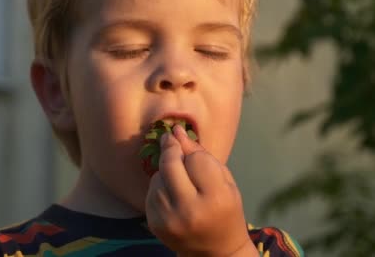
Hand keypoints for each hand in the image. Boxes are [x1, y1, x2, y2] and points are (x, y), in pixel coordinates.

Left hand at [145, 125, 257, 255]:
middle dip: (169, 149)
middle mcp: (190, 210)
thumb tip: (176, 130)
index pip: (196, 160)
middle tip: (169, 140)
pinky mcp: (155, 225)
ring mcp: (170, 219)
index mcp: (216, 198)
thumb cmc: (225, 209)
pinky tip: (170, 193)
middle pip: (170, 165)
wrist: (216, 251)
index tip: (186, 140)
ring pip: (157, 177)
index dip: (191, 149)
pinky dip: (158, 187)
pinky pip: (150, 192)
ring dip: (165, 171)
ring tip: (179, 179)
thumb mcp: (224, 181)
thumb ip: (201, 155)